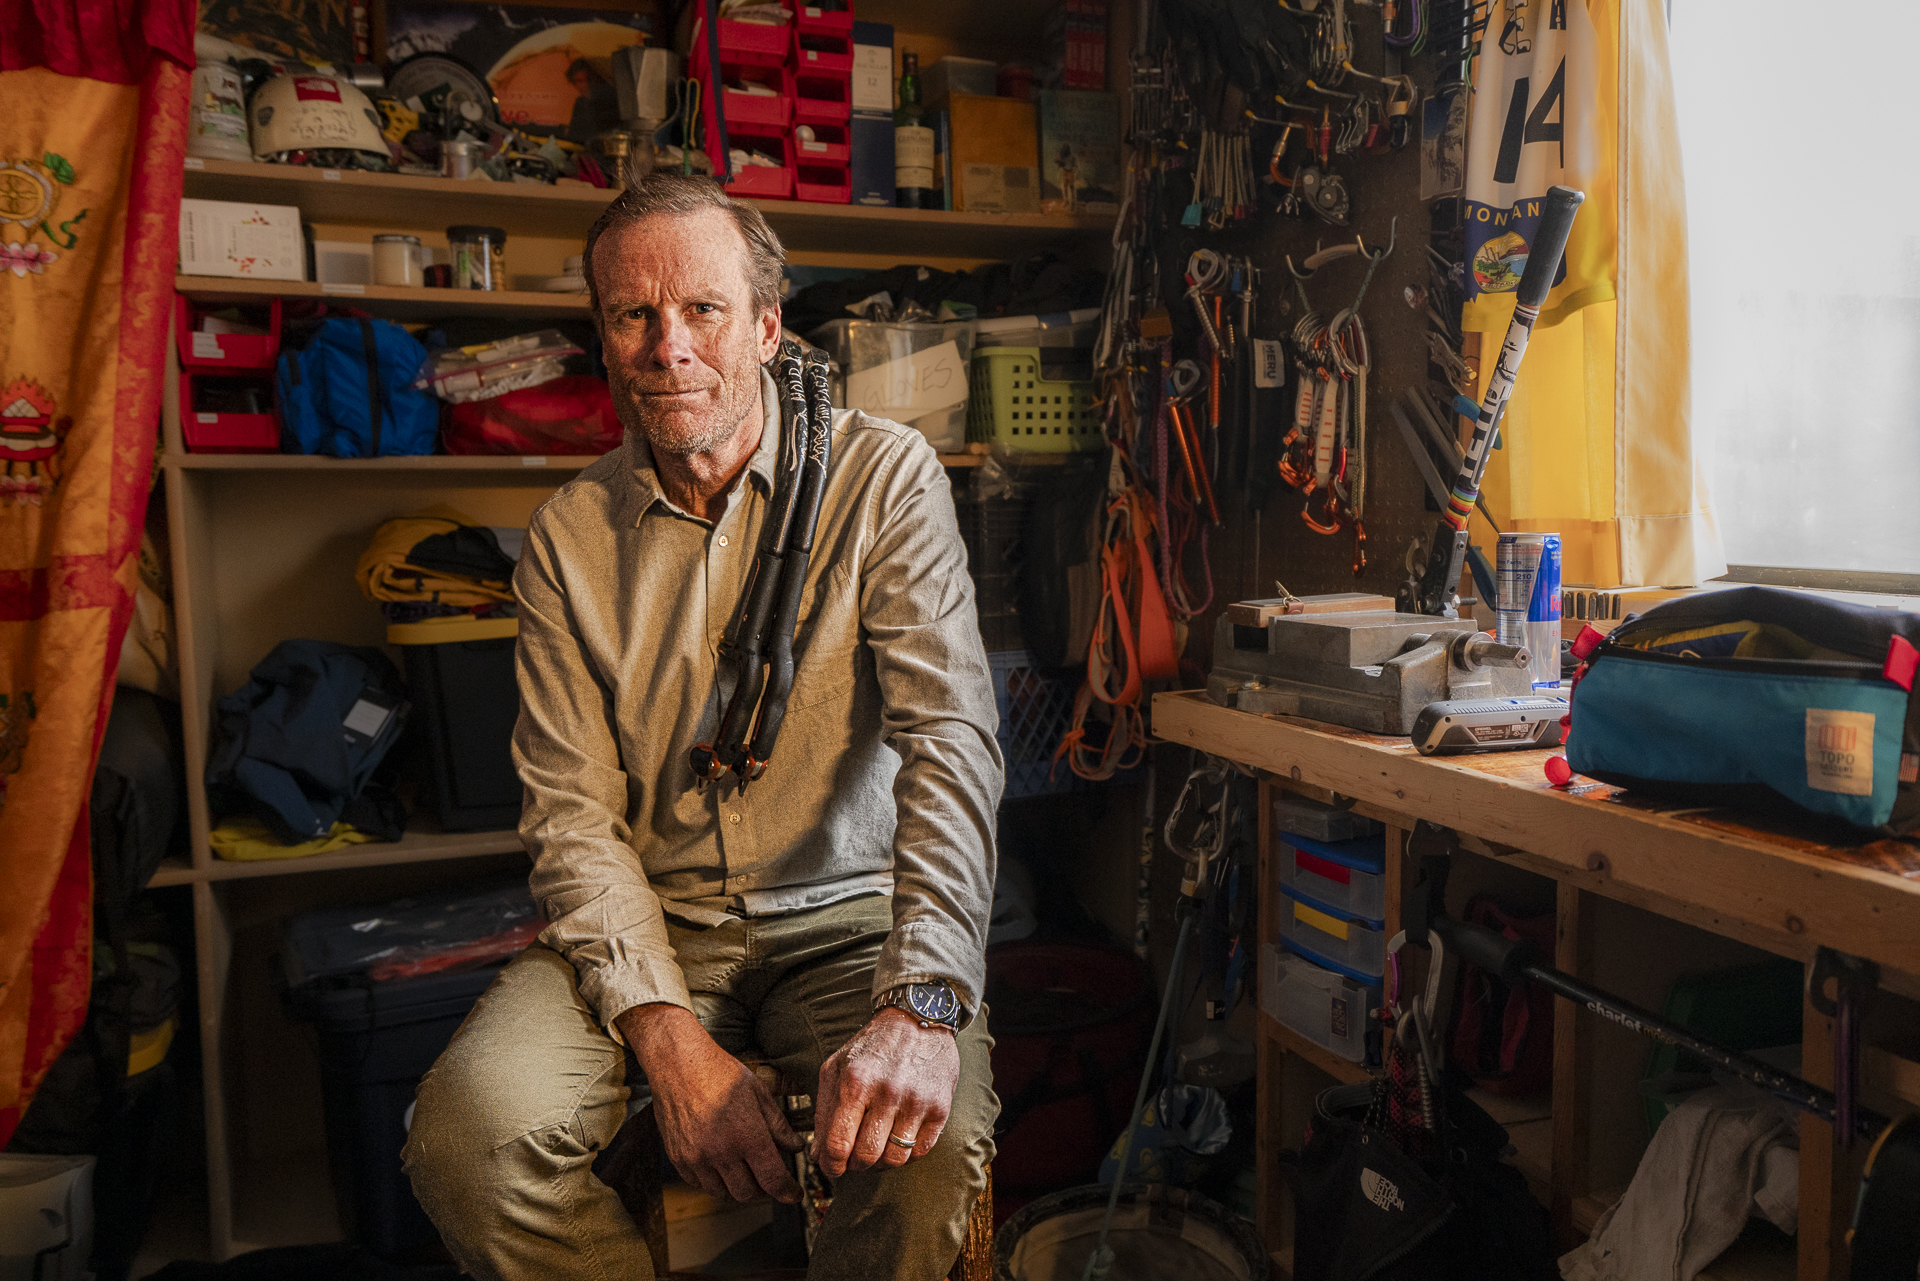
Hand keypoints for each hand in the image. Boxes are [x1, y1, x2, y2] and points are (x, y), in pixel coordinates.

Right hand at [617, 1003, 801, 1203]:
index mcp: (746, 1135)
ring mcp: (696, 1158)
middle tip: (769, 1178)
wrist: (678, 1064)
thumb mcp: (759, 1092)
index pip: (773, 1179)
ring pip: (723, 1193)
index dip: (787, 1191)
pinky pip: (699, 1184)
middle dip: (763, 1190)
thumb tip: (794, 1146)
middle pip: (748, 1192)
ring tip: (745, 1171)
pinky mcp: (678, 1158)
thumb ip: (778, 1125)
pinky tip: (722, 1166)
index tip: (793, 1194)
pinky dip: (714, 1182)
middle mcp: (720, 1152)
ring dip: (738, 1187)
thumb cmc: (719, 1072)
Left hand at [812, 1007, 959, 1177]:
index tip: (832, 1168)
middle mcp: (887, 1092)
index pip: (839, 1144)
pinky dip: (906, 1154)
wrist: (918, 1019)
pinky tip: (898, 1140)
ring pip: (895, 1159)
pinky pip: (920, 1151)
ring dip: (881, 1164)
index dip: (832, 1166)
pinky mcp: (940, 1107)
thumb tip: (819, 1155)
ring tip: (876, 1150)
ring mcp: (916, 1101)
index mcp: (856, 1082)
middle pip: (867, 1157)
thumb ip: (824, 1111)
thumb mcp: (837, 1067)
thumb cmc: (872, 1047)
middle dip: (855, 1166)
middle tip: (854, 1158)